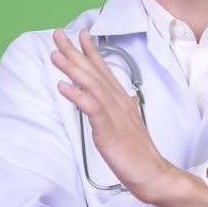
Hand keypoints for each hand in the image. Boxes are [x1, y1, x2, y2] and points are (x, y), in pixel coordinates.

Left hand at [51, 28, 175, 197]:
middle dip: (75, 51)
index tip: (80, 34)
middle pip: (94, 71)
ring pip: (91, 84)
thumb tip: (126, 97)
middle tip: (58, 35)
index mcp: (120, 100)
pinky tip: (64, 87)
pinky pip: (92, 108)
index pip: (104, 69)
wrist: (151, 172)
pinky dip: (77, 95)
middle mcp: (117, 101)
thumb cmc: (139, 152)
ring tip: (56, 55)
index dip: (91, 51)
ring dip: (72, 68)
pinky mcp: (109, 128)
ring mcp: (114, 114)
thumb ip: (126, 107)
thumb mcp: (131, 124)